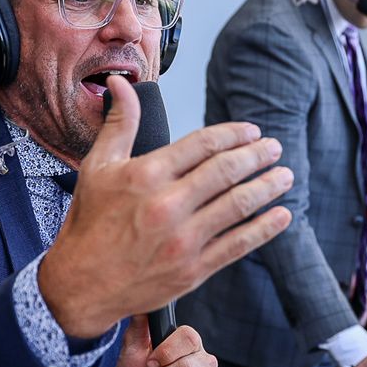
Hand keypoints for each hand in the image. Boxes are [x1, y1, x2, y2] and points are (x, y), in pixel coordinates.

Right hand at [41, 76, 293, 337]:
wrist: (81, 284)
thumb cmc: (89, 223)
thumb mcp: (98, 166)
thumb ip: (119, 123)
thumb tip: (120, 83)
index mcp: (147, 175)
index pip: (203, 144)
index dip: (233, 134)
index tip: (251, 131)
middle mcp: (168, 204)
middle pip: (227, 171)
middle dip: (257, 156)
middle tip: (274, 148)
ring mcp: (184, 239)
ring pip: (238, 205)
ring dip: (268, 187)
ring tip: (285, 175)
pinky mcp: (193, 269)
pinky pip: (238, 244)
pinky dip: (265, 229)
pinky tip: (282, 215)